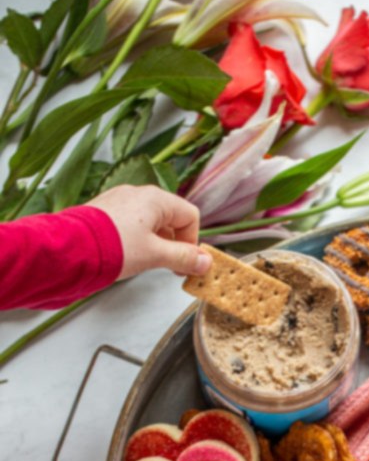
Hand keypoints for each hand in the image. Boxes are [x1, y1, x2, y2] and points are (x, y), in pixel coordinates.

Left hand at [86, 184, 211, 279]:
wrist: (70, 249)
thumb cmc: (113, 248)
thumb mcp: (155, 256)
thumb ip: (184, 258)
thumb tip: (206, 262)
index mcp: (156, 199)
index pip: (190, 216)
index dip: (192, 242)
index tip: (185, 263)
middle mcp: (139, 193)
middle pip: (171, 218)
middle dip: (174, 244)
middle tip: (169, 267)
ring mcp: (120, 200)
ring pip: (152, 222)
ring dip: (156, 243)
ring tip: (145, 262)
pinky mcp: (106, 210)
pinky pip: (132, 222)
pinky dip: (138, 239)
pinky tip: (128, 254)